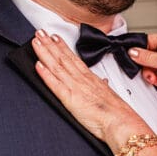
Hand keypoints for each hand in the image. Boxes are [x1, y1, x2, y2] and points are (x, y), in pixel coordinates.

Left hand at [32, 30, 147, 143]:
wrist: (120, 123)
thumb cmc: (118, 113)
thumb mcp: (110, 96)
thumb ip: (103, 87)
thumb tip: (103, 82)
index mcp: (91, 79)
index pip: (73, 59)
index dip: (63, 47)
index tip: (55, 37)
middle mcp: (82, 80)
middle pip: (63, 58)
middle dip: (50, 44)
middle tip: (40, 32)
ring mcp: (75, 88)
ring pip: (57, 66)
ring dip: (45, 52)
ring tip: (36, 41)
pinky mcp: (70, 99)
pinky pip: (55, 84)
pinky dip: (46, 74)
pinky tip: (38, 65)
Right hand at [132, 33, 156, 102]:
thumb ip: (145, 56)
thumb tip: (132, 51)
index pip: (148, 40)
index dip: (139, 48)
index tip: (132, 55)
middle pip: (147, 55)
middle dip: (146, 65)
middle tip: (148, 69)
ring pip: (149, 66)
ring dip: (151, 74)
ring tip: (156, 77)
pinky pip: (154, 74)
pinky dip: (155, 79)